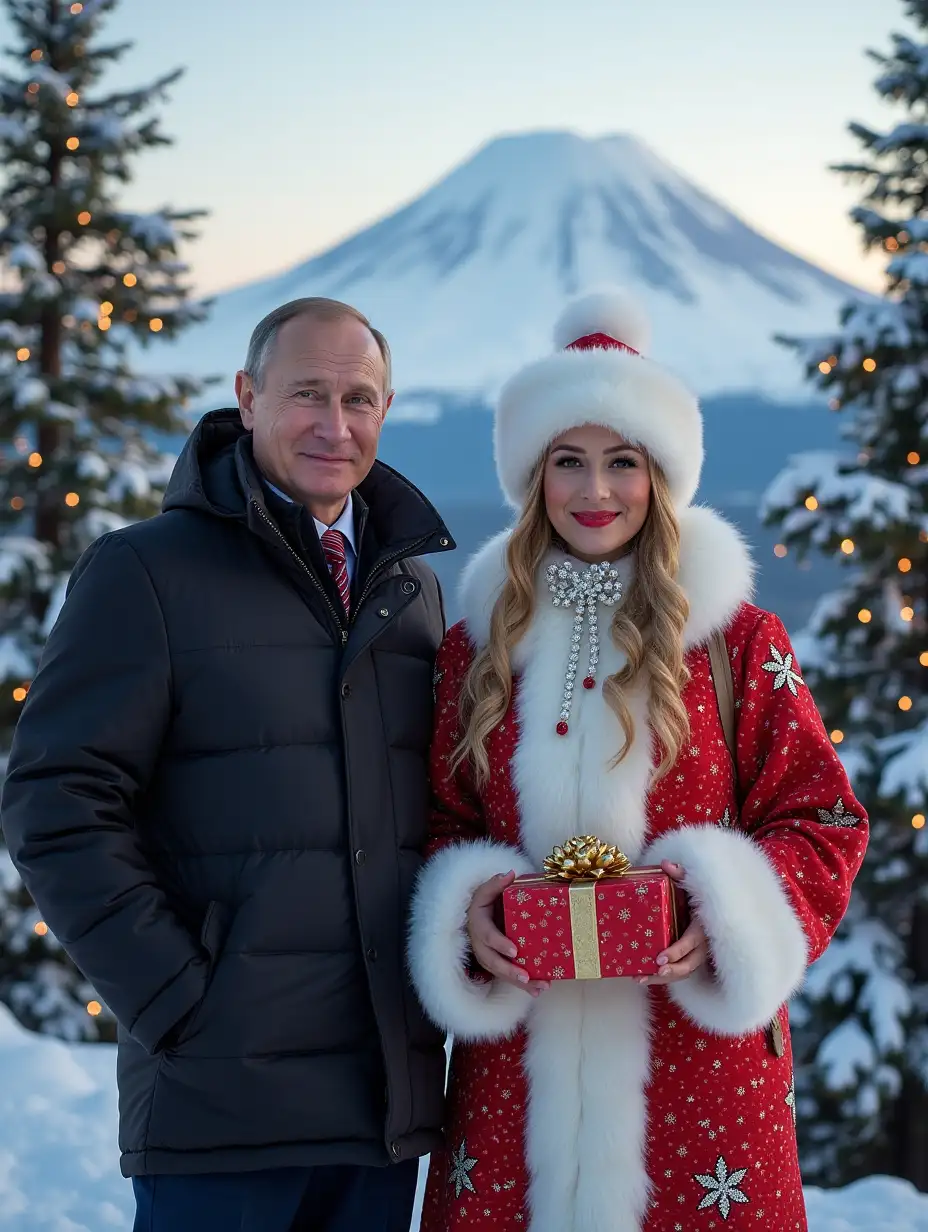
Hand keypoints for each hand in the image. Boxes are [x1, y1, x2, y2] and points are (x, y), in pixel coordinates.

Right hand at [466, 872, 549, 997]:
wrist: (477, 916)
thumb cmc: (484, 902)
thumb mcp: (486, 890)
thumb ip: (496, 883)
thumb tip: (510, 874)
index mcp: (479, 925)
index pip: (487, 936)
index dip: (499, 943)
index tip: (515, 950)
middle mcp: (481, 945)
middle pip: (493, 961)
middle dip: (509, 971)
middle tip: (526, 976)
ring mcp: (489, 957)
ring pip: (501, 974)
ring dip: (519, 983)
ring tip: (538, 987)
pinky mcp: (498, 965)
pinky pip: (509, 978)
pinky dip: (523, 987)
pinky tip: (538, 991)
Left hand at [638, 860, 708, 985]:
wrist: (714, 910)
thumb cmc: (700, 898)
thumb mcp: (693, 885)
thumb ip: (681, 875)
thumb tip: (666, 864)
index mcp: (702, 927)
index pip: (690, 943)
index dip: (676, 952)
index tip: (660, 958)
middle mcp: (702, 946)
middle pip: (688, 965)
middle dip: (671, 970)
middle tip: (654, 970)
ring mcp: (698, 956)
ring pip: (683, 973)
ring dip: (662, 979)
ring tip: (640, 979)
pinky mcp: (691, 960)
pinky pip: (679, 973)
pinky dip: (663, 978)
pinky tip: (642, 977)